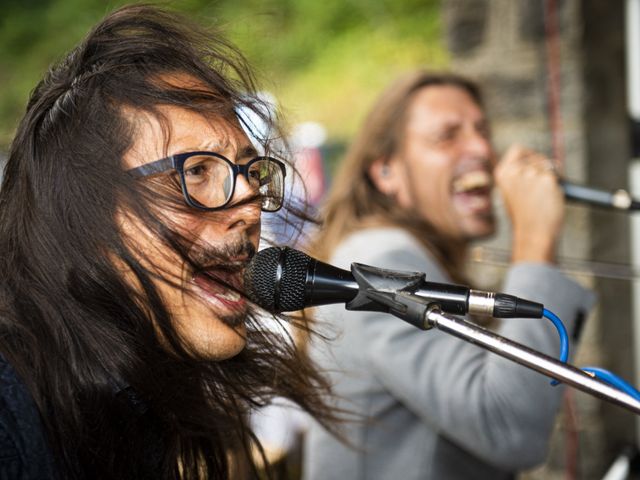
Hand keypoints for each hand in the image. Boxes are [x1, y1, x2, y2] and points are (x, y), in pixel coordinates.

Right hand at [495, 145, 563, 263]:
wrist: (533, 233)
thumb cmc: (524, 216)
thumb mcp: (513, 193)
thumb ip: (519, 176)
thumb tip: (537, 162)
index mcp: (502, 174)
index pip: (517, 149)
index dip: (529, 154)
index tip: (535, 161)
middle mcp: (514, 171)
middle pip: (536, 156)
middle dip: (544, 166)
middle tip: (545, 183)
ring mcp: (530, 174)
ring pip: (548, 166)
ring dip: (551, 176)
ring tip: (545, 195)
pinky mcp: (547, 179)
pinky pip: (557, 176)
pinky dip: (559, 184)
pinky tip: (552, 197)